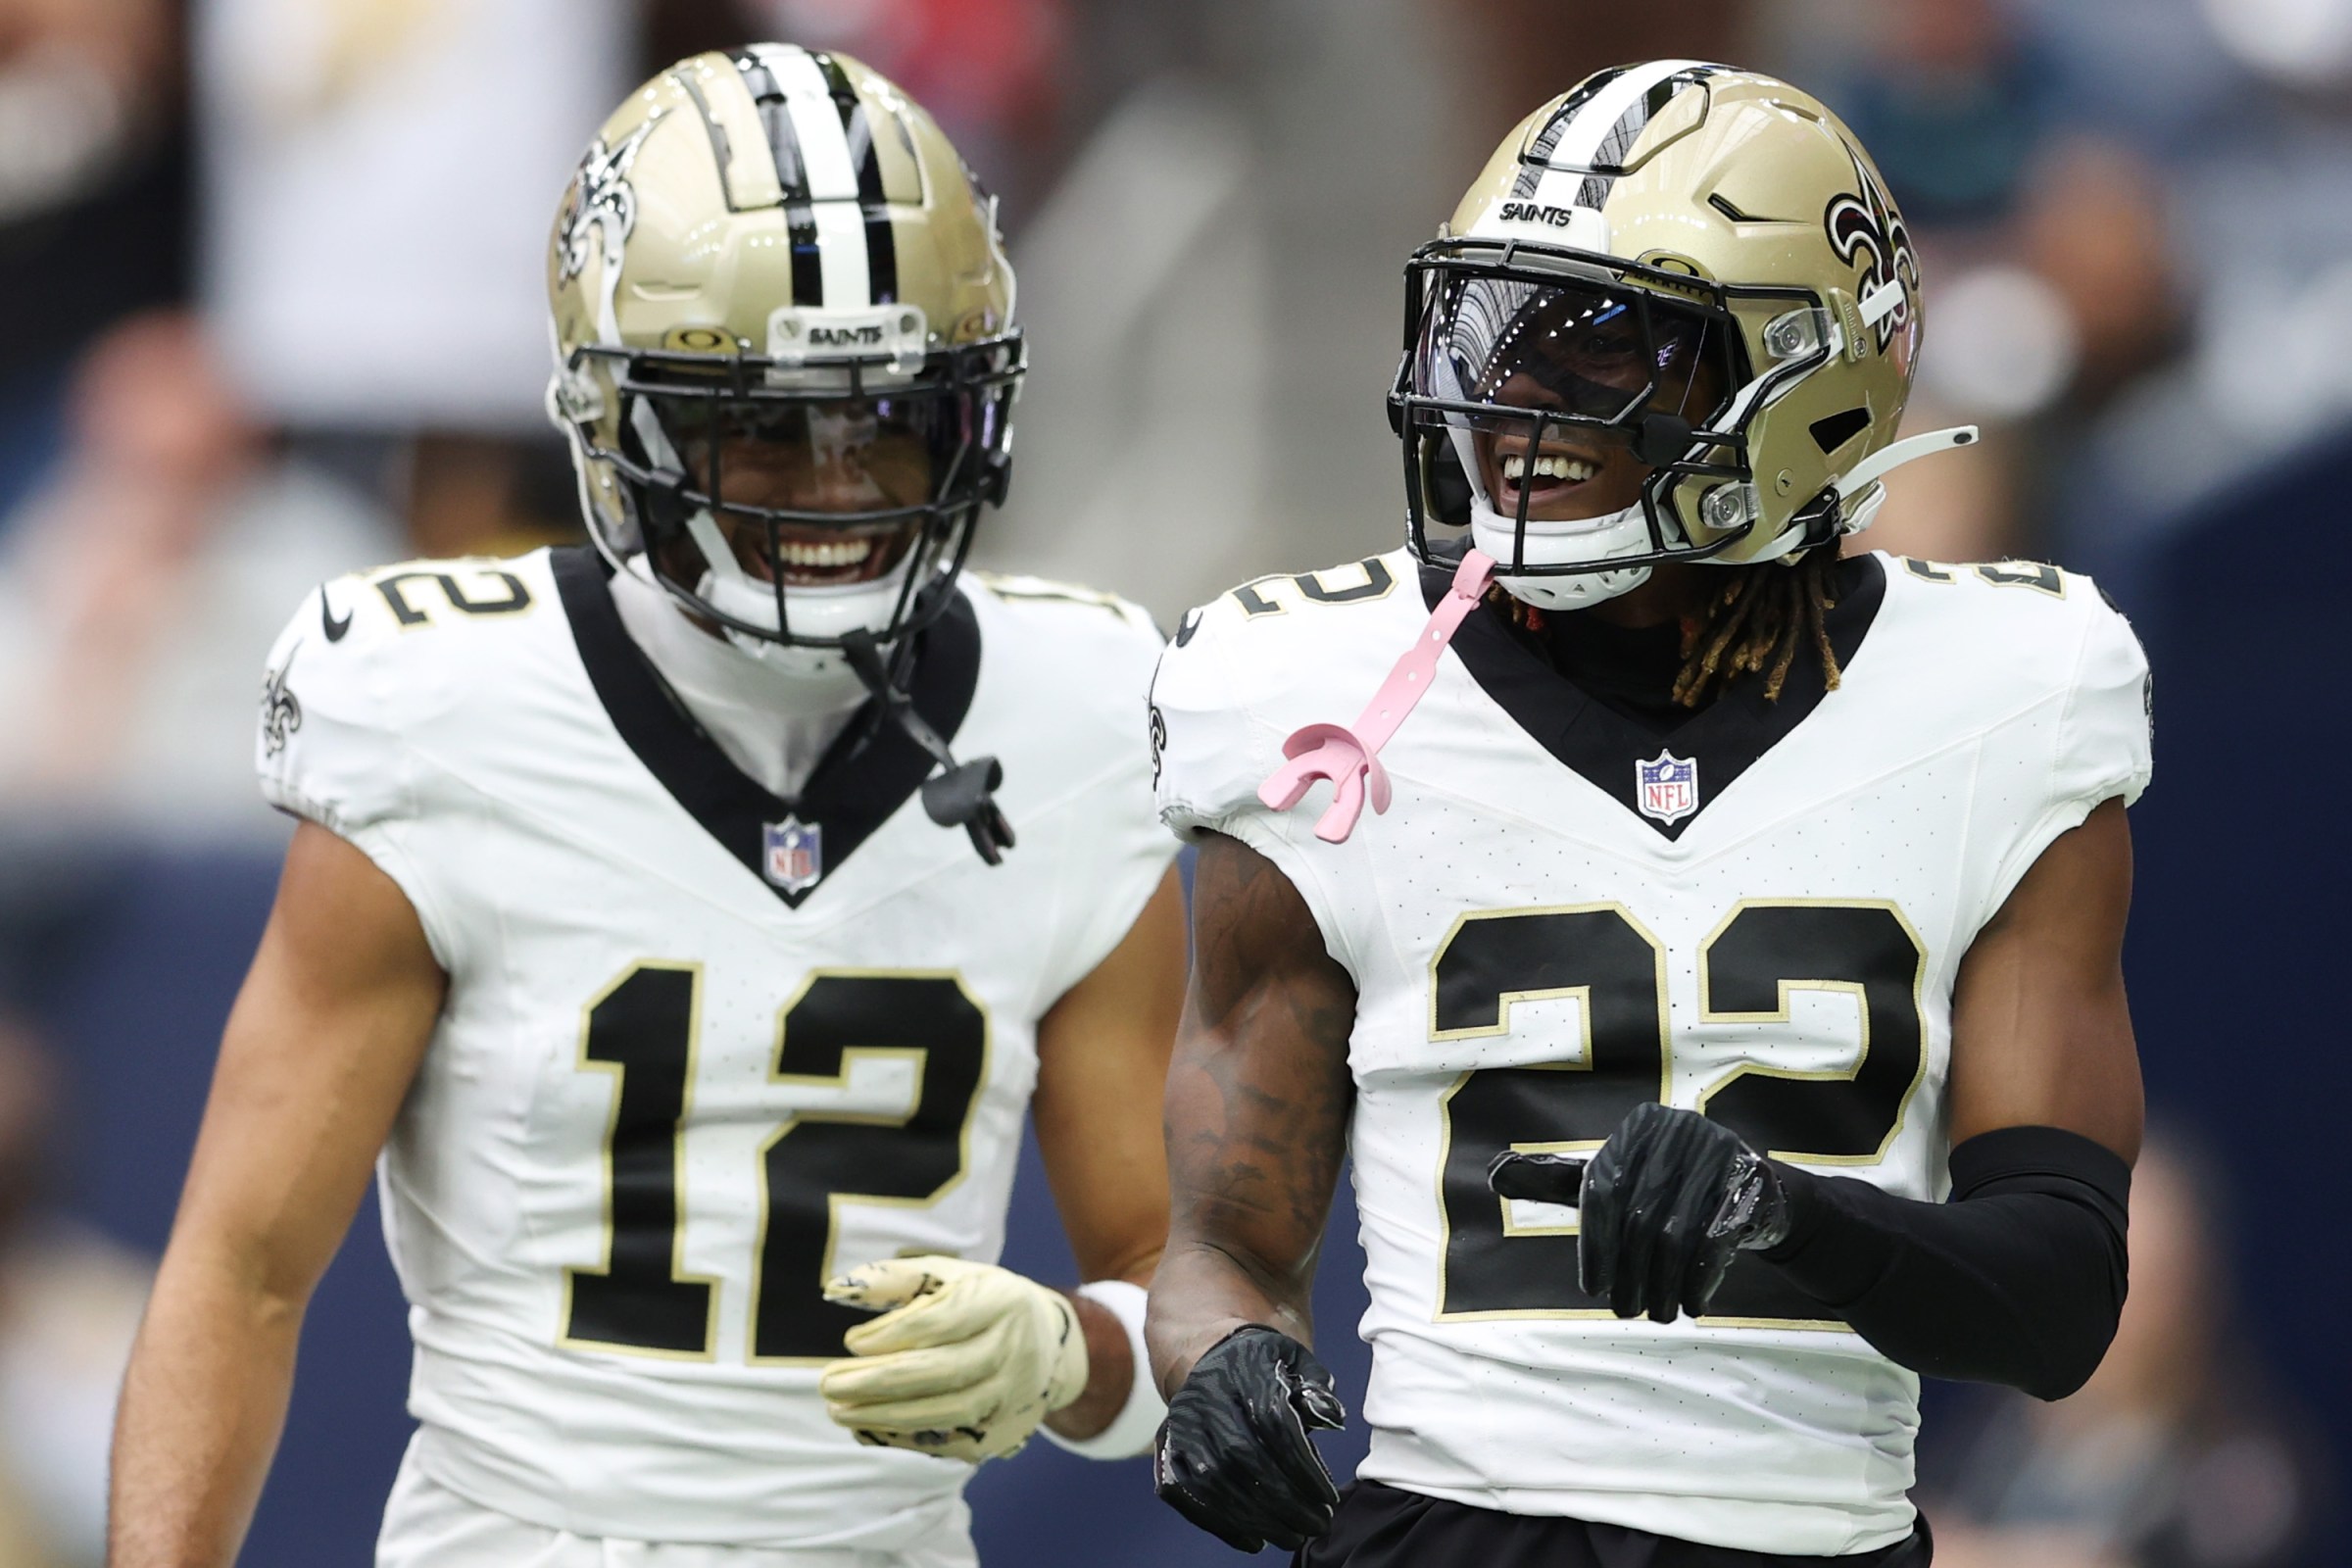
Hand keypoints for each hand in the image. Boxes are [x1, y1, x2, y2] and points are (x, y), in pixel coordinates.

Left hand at [818, 1255, 1087, 1462]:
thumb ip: (894, 1278)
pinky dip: (906, 1437)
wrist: (1046, 1343)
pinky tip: (868, 1426)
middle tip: (828, 1384)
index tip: (850, 1342)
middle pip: (944, 1371)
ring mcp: (1012, 1395)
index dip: (892, 1334)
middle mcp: (1014, 1349)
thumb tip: (835, 1290)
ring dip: (886, 1416)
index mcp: (1001, 1301)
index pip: (943, 1320)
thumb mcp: (947, 1275)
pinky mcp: (1004, 1431)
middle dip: (878, 1382)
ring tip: (839, 1410)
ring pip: (947, 1412)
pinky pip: (951, 1441)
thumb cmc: (980, 1301)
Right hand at [1153, 1326, 1345, 1552]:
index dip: (1303, 1467)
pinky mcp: (1166, 1446)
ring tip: (1292, 1536)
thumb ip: (1316, 1387)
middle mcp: (1205, 1395)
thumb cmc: (1262, 1364)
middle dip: (1284, 1501)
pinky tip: (1252, 1540)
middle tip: (1316, 1525)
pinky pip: (1183, 1493)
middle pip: (1242, 1456)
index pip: (1273, 1423)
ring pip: (1212, 1480)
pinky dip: (1217, 1524)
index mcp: (1243, 1369)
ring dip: (1256, 1519)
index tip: (1328, 1498)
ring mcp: (1180, 1422)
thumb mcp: (1295, 1360)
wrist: (1208, 1354)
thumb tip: (1331, 1417)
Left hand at [1487, 1102, 1792, 1323]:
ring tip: (1657, 1315)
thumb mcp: (1610, 1181)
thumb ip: (1555, 1179)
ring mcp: (1719, 1153)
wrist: (1747, 1195)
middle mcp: (1679, 1130)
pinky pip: (1718, 1239)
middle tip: (1624, 1311)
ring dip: (1663, 1284)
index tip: (1593, 1290)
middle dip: (1630, 1273)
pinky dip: (1701, 1278)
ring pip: (1677, 1233)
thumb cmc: (1661, 1190)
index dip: (1595, 1246)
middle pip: (1639, 1217)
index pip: (1603, 1191)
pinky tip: (1691, 1305)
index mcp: (1639, 1126)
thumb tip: (1494, 1172)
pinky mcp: (1752, 1183)